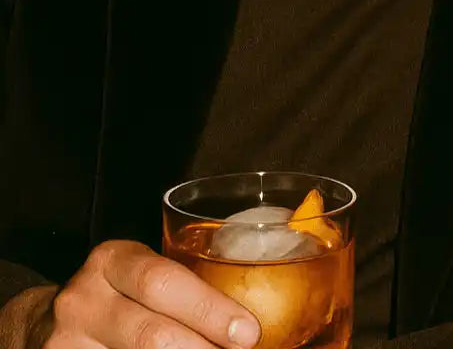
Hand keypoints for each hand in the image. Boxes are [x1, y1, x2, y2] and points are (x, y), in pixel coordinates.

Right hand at [1, 242, 259, 348]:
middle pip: (150, 333)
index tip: (249, 332)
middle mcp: (82, 299)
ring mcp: (65, 343)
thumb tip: (259, 312)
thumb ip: (185, 283)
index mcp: (113, 260)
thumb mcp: (142, 274)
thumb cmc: (120, 294)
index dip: (208, 309)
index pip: (163, 281)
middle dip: (202, 348)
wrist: (45, 325)